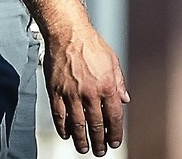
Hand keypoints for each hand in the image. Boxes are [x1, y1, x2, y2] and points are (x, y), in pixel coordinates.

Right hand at [44, 25, 129, 155]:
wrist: (68, 34)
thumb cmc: (92, 45)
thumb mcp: (113, 61)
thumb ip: (119, 83)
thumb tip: (125, 100)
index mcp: (108, 86)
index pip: (114, 117)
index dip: (115, 133)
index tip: (115, 142)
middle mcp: (90, 92)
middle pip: (96, 125)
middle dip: (99, 141)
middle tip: (100, 151)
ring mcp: (72, 94)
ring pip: (77, 124)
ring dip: (81, 139)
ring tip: (84, 148)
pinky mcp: (56, 92)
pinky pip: (59, 116)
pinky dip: (63, 128)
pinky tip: (66, 135)